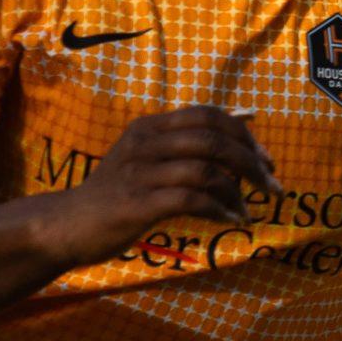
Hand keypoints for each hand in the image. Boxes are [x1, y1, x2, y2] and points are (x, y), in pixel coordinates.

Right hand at [46, 106, 282, 266]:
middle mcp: (145, 143)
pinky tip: (230, 221)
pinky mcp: (138, 204)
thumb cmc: (117, 192)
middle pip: (214, 140)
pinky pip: (192, 200)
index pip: (208, 115)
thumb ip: (189, 140)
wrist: (69, 224)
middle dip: (251, 163)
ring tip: (249, 211)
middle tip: (272, 187)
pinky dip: (219, 210)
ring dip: (238, 193)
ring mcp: (140, 173)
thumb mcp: (148, 156)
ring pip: (206, 171)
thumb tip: (245, 117)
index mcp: (150, 126)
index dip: (244, 135)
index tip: (266, 161)